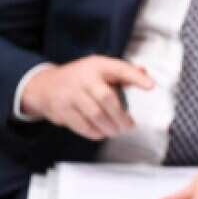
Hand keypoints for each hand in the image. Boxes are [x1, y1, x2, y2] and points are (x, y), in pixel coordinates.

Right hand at [19, 56, 154, 139]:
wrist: (44, 85)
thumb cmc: (81, 77)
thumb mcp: (100, 68)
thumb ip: (122, 72)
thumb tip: (144, 72)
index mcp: (97, 65)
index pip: (120, 69)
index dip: (136, 77)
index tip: (151, 86)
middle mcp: (83, 78)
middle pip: (106, 98)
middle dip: (120, 115)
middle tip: (129, 126)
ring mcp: (70, 95)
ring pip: (94, 114)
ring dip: (109, 127)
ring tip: (117, 131)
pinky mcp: (61, 110)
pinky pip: (81, 125)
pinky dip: (94, 132)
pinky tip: (102, 133)